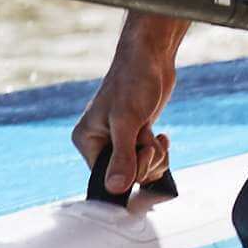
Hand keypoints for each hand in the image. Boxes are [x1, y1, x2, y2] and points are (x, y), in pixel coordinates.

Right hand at [73, 25, 182, 201]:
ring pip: (141, 168)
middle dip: (145, 160)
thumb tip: (115, 188)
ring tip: (152, 133)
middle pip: (125, 175)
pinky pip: (149, 159)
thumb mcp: (127, 122)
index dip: (127, 171)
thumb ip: (122, 157)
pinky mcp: (136, 138)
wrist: (150, 59)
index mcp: (86, 140)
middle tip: (146, 139)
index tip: (140, 150)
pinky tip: (160, 135)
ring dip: (154, 155)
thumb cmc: (132, 83)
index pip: (104, 176)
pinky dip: (159, 151)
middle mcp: (100, 143)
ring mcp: (119, 141)